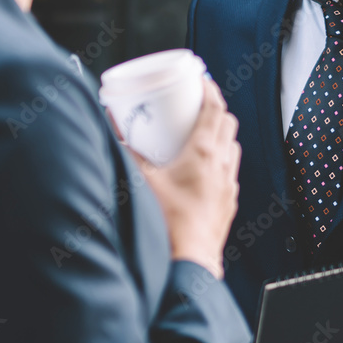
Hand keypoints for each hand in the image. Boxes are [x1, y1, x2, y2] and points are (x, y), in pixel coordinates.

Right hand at [133, 78, 239, 279]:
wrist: (189, 263)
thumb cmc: (167, 224)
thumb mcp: (140, 181)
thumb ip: (125, 152)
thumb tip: (111, 129)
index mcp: (203, 154)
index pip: (215, 109)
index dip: (210, 89)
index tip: (201, 79)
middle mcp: (221, 166)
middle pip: (227, 124)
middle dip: (214, 109)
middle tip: (196, 103)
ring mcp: (227, 185)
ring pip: (231, 147)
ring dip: (219, 134)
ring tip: (200, 133)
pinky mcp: (227, 203)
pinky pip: (229, 171)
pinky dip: (220, 160)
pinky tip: (203, 168)